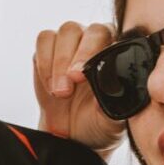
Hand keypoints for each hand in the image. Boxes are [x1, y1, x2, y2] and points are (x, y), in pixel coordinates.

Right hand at [32, 21, 124, 153]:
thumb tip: (108, 90)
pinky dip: (44, 62)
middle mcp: (99, 42)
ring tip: (60, 92)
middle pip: (90, 30)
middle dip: (78, 56)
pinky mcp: (49, 48)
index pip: (115, 40)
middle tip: (70, 82)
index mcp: (118, 55)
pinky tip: (50, 85)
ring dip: (59, 61)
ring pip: (67, 32)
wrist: (72, 134)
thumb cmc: (97, 123)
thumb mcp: (110, 121)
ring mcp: (74, 42)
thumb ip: (113, 105)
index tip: (84, 78)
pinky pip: (45, 40)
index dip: (96, 54)